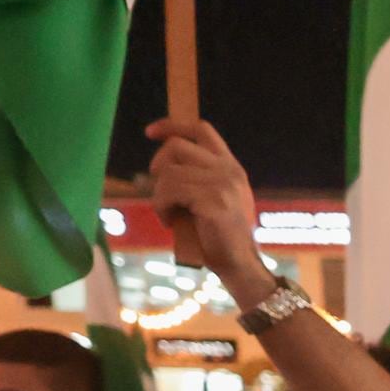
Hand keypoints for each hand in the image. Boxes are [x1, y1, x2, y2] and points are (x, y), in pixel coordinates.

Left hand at [143, 117, 273, 306]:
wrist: (240, 264)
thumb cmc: (219, 237)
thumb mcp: (212, 199)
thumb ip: (197, 178)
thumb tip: (162, 166)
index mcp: (231, 167)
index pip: (201, 129)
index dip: (172, 126)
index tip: (150, 132)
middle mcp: (229, 170)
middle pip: (178, 147)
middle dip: (159, 166)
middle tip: (161, 191)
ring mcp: (223, 184)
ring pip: (169, 172)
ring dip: (159, 195)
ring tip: (168, 214)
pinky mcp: (213, 200)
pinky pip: (169, 191)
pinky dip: (161, 207)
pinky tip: (170, 222)